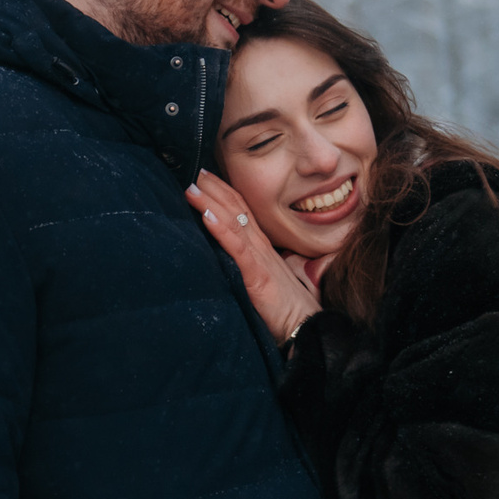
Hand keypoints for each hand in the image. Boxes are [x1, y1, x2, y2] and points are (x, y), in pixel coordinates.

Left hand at [187, 171, 320, 344]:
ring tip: (192, 187)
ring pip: (234, 221)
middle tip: (195, 171)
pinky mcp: (257, 274)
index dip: (225, 192)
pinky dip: (220, 228)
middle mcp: (262, 246)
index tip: (206, 178)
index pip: (243, 211)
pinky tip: (206, 215)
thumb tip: (237, 260)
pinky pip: (237, 247)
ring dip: (211, 202)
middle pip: (237, 208)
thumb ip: (254, 266)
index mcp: (263, 247)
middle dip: (215, 188)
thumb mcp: (267, 280)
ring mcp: (260, 258)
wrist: (306, 327)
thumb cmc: (287, 308)